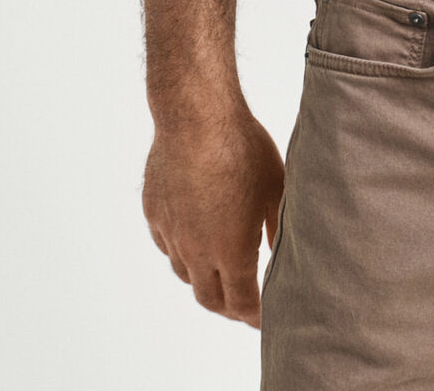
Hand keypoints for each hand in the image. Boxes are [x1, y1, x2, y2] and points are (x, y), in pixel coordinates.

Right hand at [142, 101, 284, 327]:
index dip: (256, 316)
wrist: (195, 117)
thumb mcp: (276, 186)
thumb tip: (280, 247)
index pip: (242, 302)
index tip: (267, 317)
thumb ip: (278, 225)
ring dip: (203, 277)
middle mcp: (196, 251)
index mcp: (231, 251)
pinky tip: (194, 235)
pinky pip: (167, 242)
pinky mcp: (154, 212)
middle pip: (210, 299)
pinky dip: (182, 249)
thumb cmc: (243, 147)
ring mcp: (171, 233)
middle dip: (229, 307)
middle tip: (244, 303)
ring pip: (184, 272)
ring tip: (219, 270)